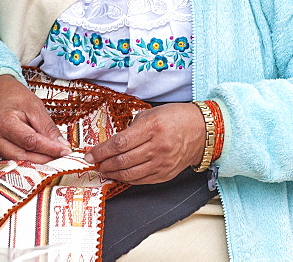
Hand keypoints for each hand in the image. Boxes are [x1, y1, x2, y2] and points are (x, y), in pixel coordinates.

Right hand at [0, 74, 71, 162]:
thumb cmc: (15, 98)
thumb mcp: (35, 107)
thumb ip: (48, 128)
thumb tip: (62, 146)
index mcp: (3, 121)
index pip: (30, 141)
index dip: (50, 148)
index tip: (65, 151)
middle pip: (22, 156)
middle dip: (44, 158)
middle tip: (60, 156)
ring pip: (15, 162)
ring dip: (34, 161)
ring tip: (48, 155)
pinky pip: (7, 163)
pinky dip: (21, 162)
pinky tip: (33, 157)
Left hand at [83, 103, 205, 183]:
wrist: (202, 131)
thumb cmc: (177, 118)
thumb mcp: (152, 112)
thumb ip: (133, 126)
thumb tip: (115, 141)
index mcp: (152, 127)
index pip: (119, 143)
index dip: (101, 151)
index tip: (90, 154)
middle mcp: (157, 147)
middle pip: (122, 160)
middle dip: (104, 163)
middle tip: (95, 162)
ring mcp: (162, 163)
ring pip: (130, 174)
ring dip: (113, 173)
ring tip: (105, 170)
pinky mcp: (166, 174)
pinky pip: (141, 180)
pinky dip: (127, 179)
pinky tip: (120, 174)